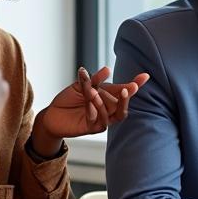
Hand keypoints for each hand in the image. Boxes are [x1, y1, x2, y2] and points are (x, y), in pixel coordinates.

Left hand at [32, 66, 149, 151]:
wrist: (52, 114)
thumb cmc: (69, 99)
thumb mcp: (81, 85)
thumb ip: (94, 80)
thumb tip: (108, 69)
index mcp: (108, 97)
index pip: (124, 91)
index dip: (136, 84)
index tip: (145, 76)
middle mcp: (108, 109)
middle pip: (124, 106)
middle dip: (126, 98)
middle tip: (126, 89)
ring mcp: (101, 120)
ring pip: (115, 115)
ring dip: (104, 102)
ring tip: (92, 92)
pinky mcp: (92, 128)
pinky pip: (100, 120)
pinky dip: (95, 110)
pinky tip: (88, 103)